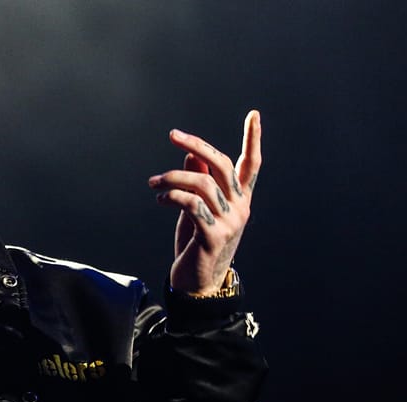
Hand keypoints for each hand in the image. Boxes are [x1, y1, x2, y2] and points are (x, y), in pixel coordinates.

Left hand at [149, 110, 262, 294]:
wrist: (198, 283)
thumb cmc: (196, 243)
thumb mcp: (198, 209)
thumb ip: (198, 182)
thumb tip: (191, 156)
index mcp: (240, 199)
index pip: (251, 164)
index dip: (253, 139)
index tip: (254, 114)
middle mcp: (240, 208)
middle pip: (222, 165)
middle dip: (197, 145)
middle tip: (173, 135)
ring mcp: (229, 223)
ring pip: (202, 184)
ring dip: (172, 178)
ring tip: (153, 182)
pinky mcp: (213, 236)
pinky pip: (191, 205)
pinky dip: (172, 197)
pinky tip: (160, 199)